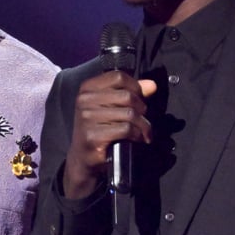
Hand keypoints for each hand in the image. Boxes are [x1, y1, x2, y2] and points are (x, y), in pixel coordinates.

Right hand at [62, 72, 156, 198]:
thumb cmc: (99, 129)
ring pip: (129, 114)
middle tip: (142, 119)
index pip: (118, 76)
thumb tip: (151, 85)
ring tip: (143, 132)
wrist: (83, 158)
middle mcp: (84, 100)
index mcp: (87, 88)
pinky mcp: (93, 136)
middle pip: (127, 95)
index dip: (135, 87)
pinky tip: (137, 139)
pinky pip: (126, 129)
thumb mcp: (111, 106)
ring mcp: (87, 118)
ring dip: (142, 125)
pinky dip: (137, 135)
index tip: (140, 99)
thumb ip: (131, 92)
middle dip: (141, 108)